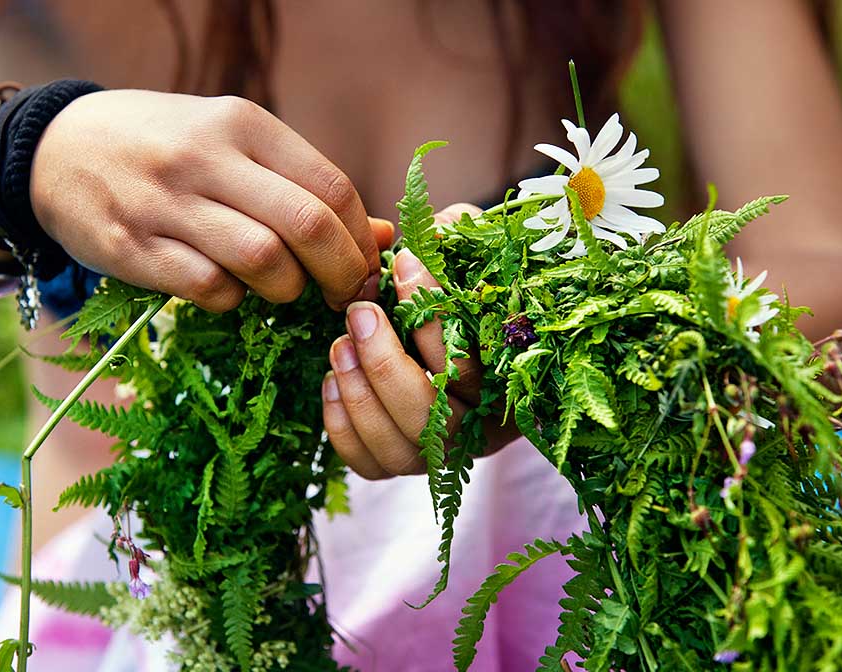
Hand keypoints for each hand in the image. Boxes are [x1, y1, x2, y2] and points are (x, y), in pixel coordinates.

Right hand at [30, 90, 393, 310]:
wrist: (55, 150)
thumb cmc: (165, 148)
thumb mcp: (234, 146)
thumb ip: (303, 186)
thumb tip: (383, 234)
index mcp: (243, 124)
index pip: (332, 187)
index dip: (362, 238)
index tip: (365, 266)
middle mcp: (207, 157)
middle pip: (308, 227)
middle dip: (341, 273)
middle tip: (341, 295)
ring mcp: (167, 203)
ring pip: (264, 262)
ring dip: (287, 290)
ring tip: (281, 289)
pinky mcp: (133, 248)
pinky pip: (211, 290)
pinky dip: (234, 301)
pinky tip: (229, 289)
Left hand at [321, 204, 520, 478]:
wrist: (454, 329)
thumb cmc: (465, 289)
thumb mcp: (471, 256)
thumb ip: (460, 240)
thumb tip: (433, 229)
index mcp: (510, 383)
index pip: (472, 362)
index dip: (435, 314)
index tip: (405, 264)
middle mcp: (479, 429)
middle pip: (432, 417)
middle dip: (386, 363)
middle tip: (359, 312)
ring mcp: (438, 454)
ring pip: (398, 446)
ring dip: (361, 394)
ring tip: (338, 344)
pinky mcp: (400, 463)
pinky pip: (369, 462)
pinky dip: (344, 426)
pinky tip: (332, 380)